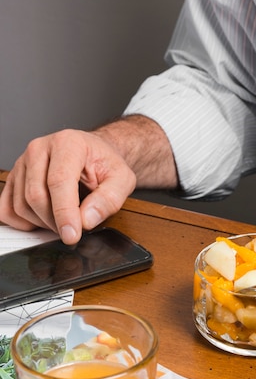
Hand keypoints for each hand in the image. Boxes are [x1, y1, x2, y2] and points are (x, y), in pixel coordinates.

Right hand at [0, 129, 136, 243]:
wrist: (93, 154)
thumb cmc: (105, 164)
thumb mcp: (122, 180)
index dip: (64, 213)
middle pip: (36, 196)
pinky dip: (23, 222)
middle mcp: (39, 149)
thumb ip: (109, 199)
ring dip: (42, 223)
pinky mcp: (14, 178)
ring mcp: (23, 163)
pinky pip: (7, 208)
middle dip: (55, 222)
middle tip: (74, 230)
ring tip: (64, 220)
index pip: (58, 182)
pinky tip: (43, 220)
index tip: (72, 235)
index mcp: (67, 143)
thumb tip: (86, 220)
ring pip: (21, 205)